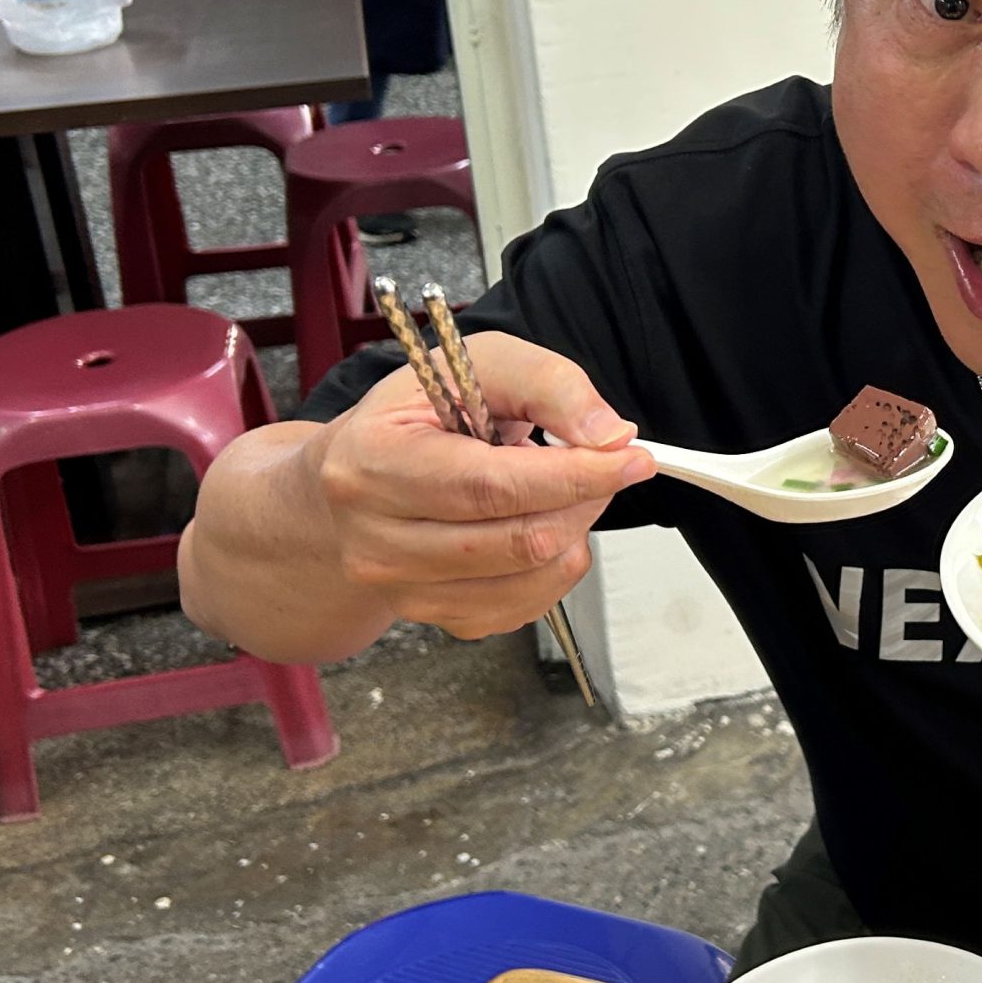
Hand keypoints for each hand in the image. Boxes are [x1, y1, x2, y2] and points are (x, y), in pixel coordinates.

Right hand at [306, 332, 655, 639]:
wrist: (350, 479)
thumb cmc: (413, 417)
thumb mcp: (473, 364)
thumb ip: (546, 384)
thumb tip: (607, 435)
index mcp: (373, 463)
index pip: (491, 485)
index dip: (574, 474)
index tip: (631, 457)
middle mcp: (377, 538)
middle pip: (518, 540)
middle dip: (586, 499)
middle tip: (606, 465)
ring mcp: (403, 589)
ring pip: (530, 578)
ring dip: (575, 530)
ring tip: (561, 489)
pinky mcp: (434, 618)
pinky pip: (525, 606)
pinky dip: (555, 565)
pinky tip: (538, 524)